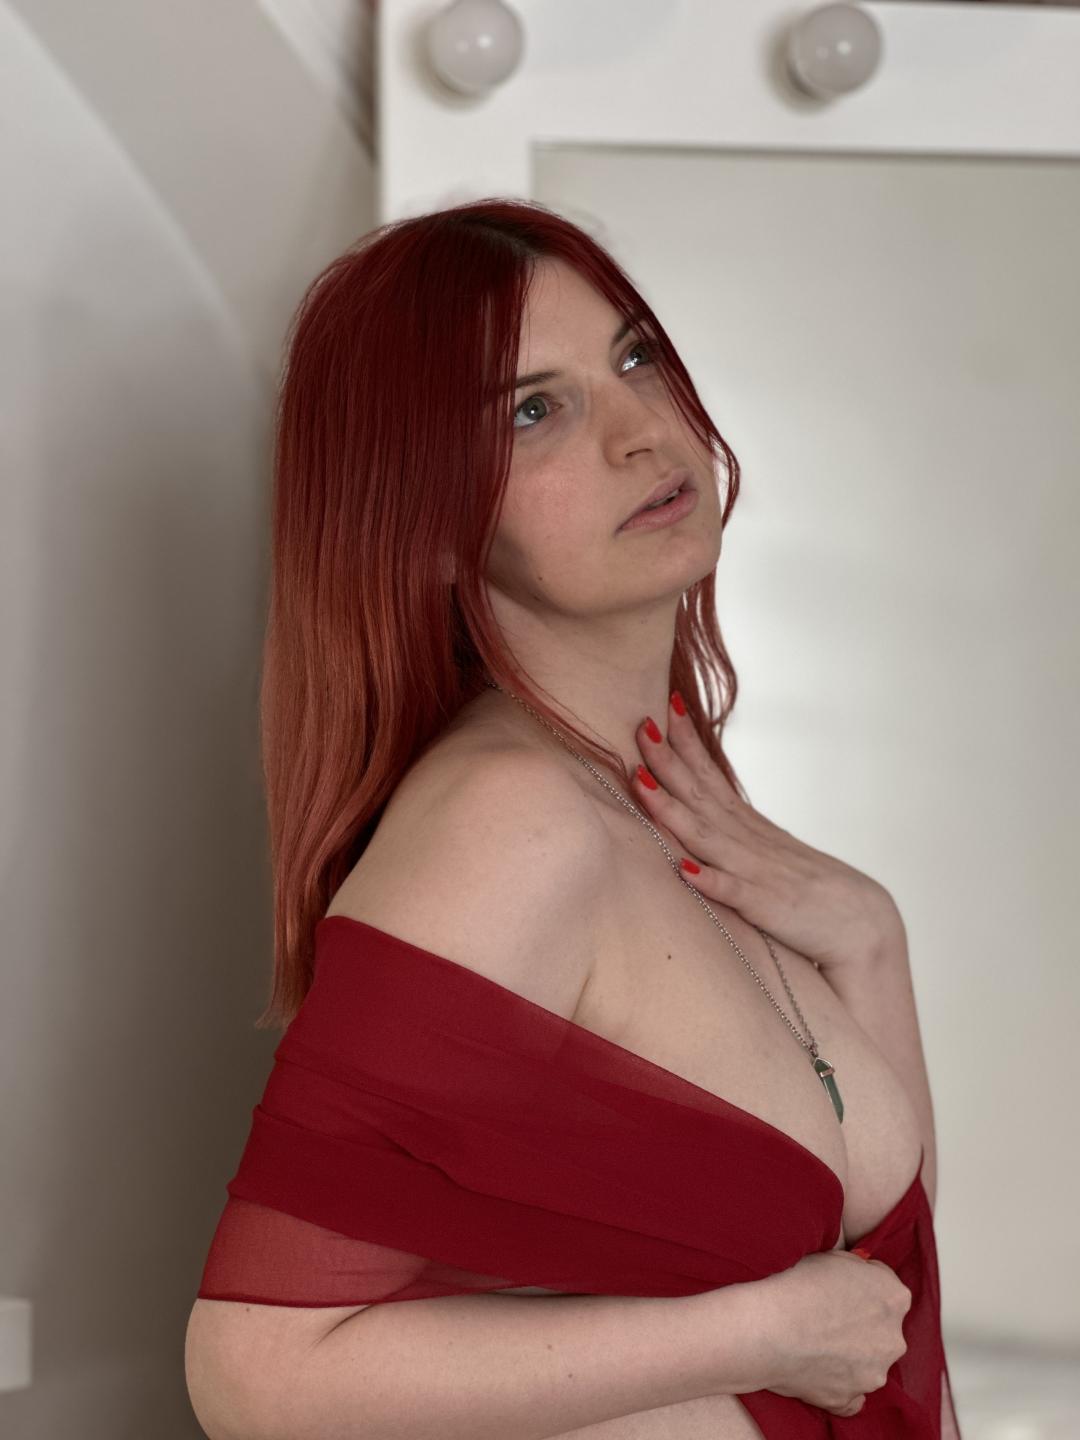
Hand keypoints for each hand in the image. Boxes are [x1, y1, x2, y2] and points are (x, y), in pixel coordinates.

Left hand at [633, 694, 899, 975]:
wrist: (862, 923)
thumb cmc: (809, 887)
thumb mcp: (766, 848)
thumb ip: (733, 828)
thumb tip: (701, 803)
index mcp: (747, 826)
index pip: (710, 776)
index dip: (685, 744)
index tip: (663, 708)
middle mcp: (747, 840)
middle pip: (700, 794)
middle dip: (669, 760)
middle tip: (643, 724)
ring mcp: (756, 871)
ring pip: (705, 836)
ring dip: (671, 809)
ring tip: (641, 781)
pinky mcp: (766, 906)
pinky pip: (734, 892)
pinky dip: (709, 880)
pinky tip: (684, 870)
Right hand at [736, 1248, 911, 1414]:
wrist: (769, 1327)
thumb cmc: (797, 1285)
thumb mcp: (834, 1256)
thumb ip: (858, 1270)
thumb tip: (858, 1276)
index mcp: (894, 1297)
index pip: (885, 1288)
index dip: (860, 1286)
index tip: (839, 1288)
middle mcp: (893, 1339)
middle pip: (882, 1328)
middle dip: (861, 1323)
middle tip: (826, 1315)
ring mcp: (873, 1373)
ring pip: (868, 1363)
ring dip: (850, 1355)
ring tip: (814, 1343)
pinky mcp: (849, 1399)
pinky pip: (851, 1396)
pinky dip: (840, 1386)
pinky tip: (818, 1371)